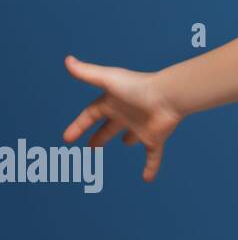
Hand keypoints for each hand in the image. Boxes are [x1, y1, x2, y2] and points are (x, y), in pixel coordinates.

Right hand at [62, 55, 184, 181]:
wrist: (169, 96)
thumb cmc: (138, 87)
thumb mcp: (108, 80)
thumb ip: (87, 72)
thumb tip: (67, 60)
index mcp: (114, 102)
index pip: (91, 115)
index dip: (79, 126)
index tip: (67, 138)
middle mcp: (127, 115)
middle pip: (110, 127)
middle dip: (100, 136)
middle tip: (90, 148)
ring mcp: (142, 127)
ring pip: (133, 136)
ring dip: (130, 140)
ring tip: (124, 145)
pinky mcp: (155, 138)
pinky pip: (153, 156)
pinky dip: (151, 167)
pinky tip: (148, 178)